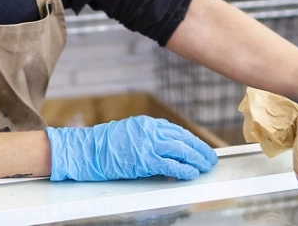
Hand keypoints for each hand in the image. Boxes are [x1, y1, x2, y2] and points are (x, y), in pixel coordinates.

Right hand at [45, 115, 217, 181]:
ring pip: (181, 151)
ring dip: (196, 160)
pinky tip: (191, 174)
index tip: (201, 148)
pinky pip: (170, 165)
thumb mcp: (130, 133)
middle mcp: (151, 131)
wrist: (87, 150)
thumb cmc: (105, 145)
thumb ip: (149, 139)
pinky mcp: (145, 159)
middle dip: (200, 150)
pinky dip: (183, 170)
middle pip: (184, 140)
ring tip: (205, 167)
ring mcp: (149, 144)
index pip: (178, 132)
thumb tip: (166, 151)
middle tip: (210, 159)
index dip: (192, 141)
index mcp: (148, 124)